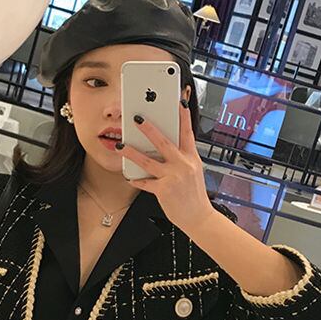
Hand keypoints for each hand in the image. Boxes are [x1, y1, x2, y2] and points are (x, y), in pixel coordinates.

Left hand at [116, 101, 213, 227]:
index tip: (179, 101)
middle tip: (137, 118)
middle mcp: (183, 165)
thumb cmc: (194, 196)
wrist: (199, 218)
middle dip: (149, 129)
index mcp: (192, 158)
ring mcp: (173, 177)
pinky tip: (129, 177)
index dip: (183, 116)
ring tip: (121, 146)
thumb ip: (182, 158)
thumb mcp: (194, 172)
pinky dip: (136, 180)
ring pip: (148, 161)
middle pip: (163, 142)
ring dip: (132, 152)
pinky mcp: (163, 190)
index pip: (187, 132)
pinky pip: (145, 182)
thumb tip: (167, 148)